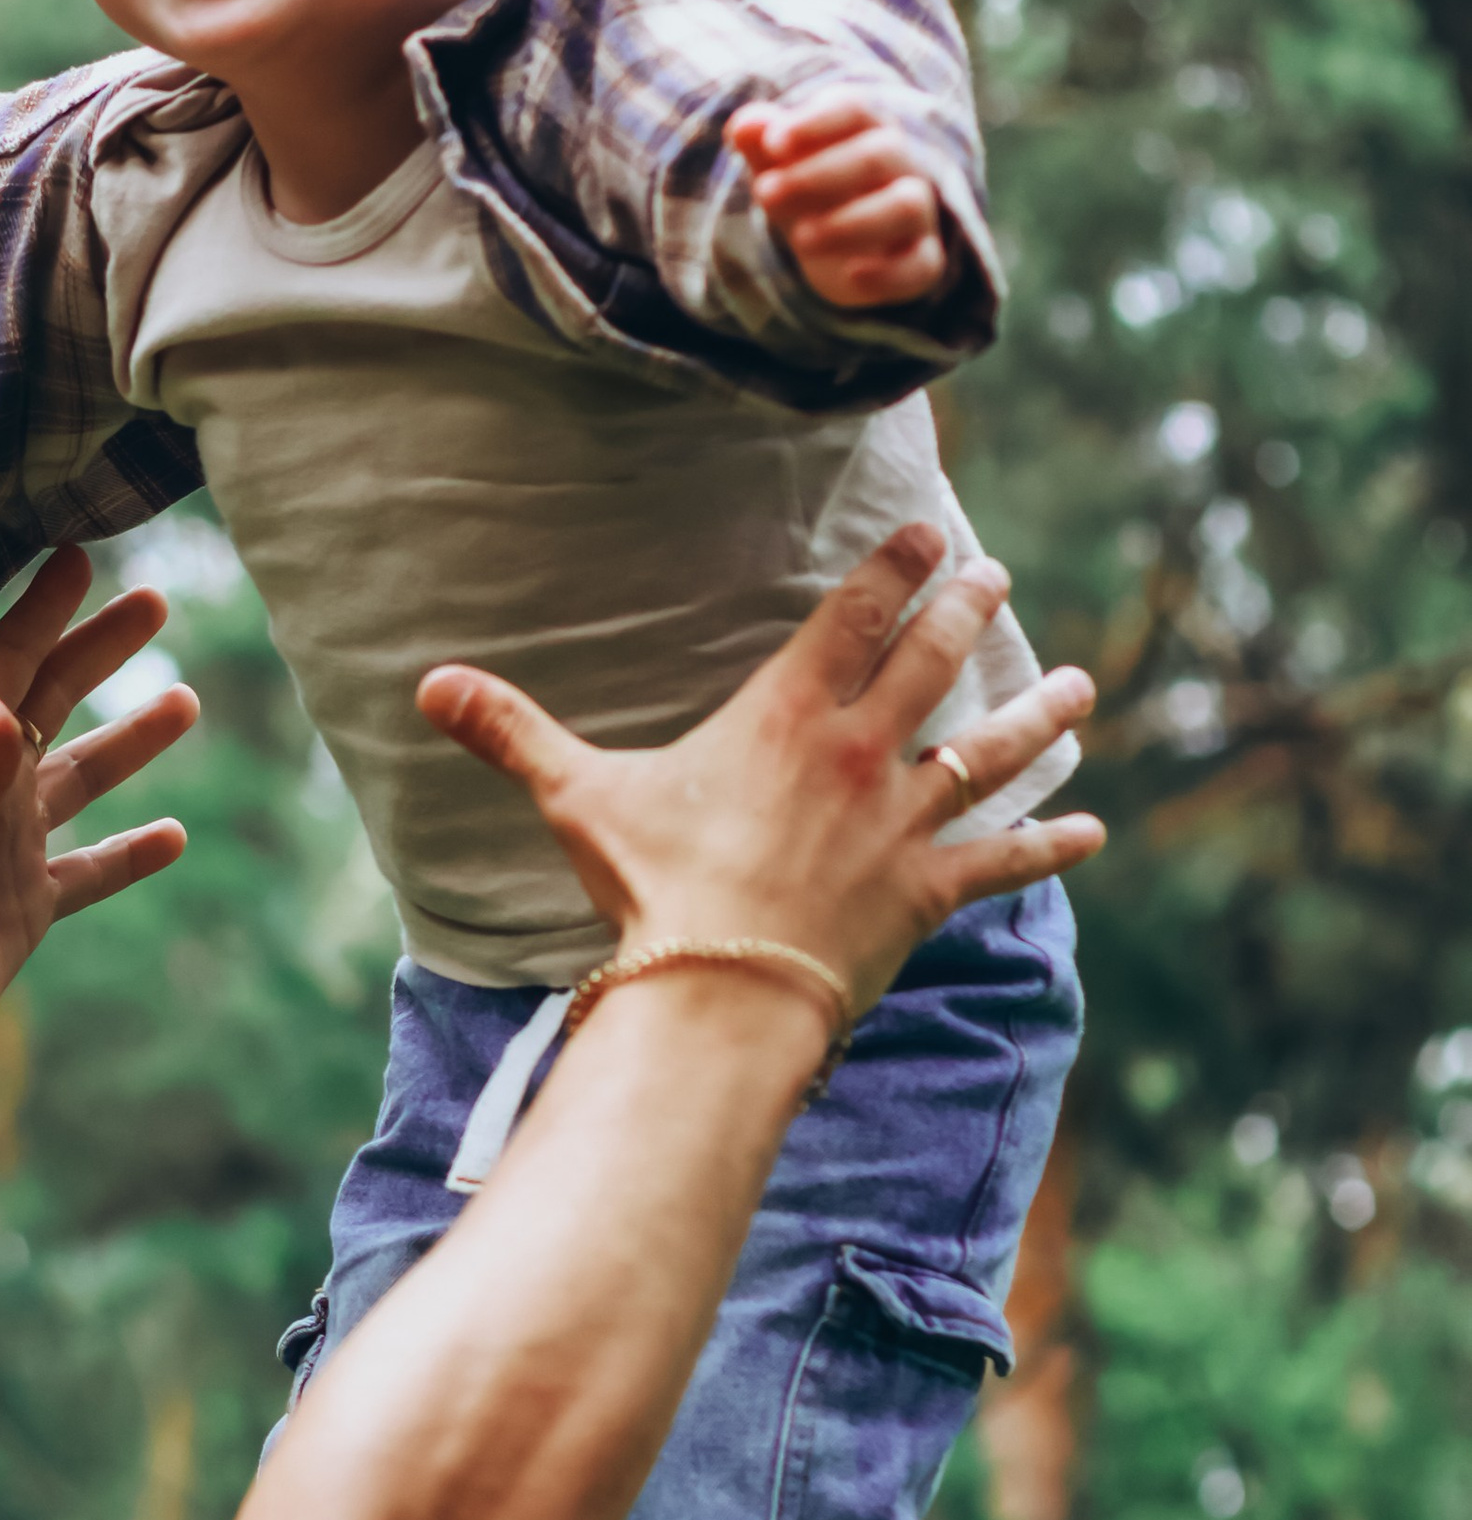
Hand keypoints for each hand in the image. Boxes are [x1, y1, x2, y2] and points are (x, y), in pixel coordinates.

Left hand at [0, 546, 196, 1052]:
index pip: (9, 663)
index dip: (44, 610)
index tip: (78, 555)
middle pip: (52, 700)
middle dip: (99, 650)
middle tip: (155, 602)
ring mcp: (10, 845)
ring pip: (80, 776)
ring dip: (130, 740)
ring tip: (186, 701)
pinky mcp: (28, 902)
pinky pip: (91, 865)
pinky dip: (130, 851)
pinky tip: (175, 836)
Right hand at [418, 525, 1101, 1022]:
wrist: (722, 985)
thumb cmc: (653, 886)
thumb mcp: (576, 797)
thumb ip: (512, 733)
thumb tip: (426, 685)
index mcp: (788, 714)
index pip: (854, 617)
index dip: (893, 569)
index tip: (928, 534)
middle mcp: (861, 752)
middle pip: (931, 661)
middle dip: (968, 611)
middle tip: (996, 575)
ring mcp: (903, 822)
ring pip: (987, 751)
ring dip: (1037, 712)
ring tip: (1081, 683)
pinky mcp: (927, 892)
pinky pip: (1003, 862)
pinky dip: (1050, 847)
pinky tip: (1092, 830)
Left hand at [730, 94, 955, 309]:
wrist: (836, 246)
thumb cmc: (809, 189)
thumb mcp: (779, 165)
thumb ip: (761, 142)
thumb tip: (744, 125)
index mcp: (867, 128)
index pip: (854, 109)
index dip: (814, 122)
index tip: (773, 142)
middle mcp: (902, 164)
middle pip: (880, 154)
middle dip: (818, 175)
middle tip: (766, 194)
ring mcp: (918, 213)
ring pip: (905, 206)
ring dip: (851, 222)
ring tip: (800, 238)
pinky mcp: (922, 260)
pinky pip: (920, 264)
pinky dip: (888, 273)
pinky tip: (851, 274)